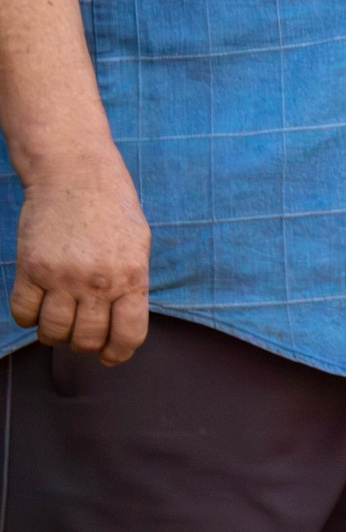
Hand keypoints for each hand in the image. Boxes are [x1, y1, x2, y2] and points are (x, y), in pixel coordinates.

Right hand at [11, 146, 149, 361]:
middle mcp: (97, 282)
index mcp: (132, 278)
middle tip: (81, 337)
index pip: (128, 334)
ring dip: (55, 336)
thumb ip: (131, 283)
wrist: (75, 174)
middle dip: (84, 345)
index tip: (110, 357)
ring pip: (54, 331)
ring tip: (57, 326)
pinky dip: (27, 319)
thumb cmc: (112, 209)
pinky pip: (23, 311)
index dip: (118, 353)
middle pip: (87, 338)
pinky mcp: (31, 267)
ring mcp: (62, 276)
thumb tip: (122, 321)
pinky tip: (35, 311)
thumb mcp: (138, 247)